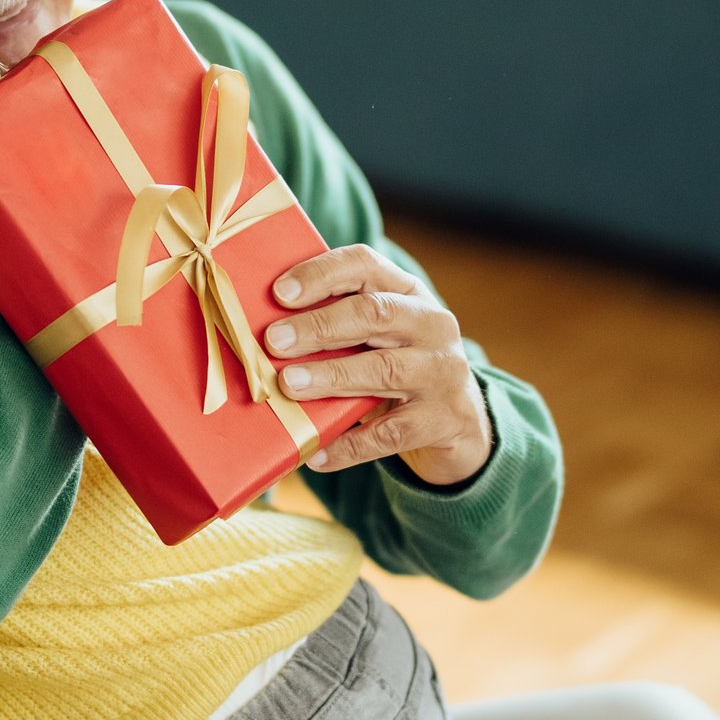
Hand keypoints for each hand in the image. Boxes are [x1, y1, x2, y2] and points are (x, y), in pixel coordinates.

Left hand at [263, 245, 491, 485]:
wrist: (460, 422)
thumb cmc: (397, 366)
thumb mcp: (377, 336)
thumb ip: (336, 325)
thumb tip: (260, 329)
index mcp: (408, 292)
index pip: (365, 265)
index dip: (321, 274)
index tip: (279, 293)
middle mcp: (432, 324)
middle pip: (373, 314)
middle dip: (319, 326)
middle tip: (273, 341)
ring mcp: (442, 373)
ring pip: (384, 370)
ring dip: (332, 376)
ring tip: (290, 385)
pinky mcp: (442, 420)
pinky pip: (390, 434)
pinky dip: (350, 445)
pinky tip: (316, 453)